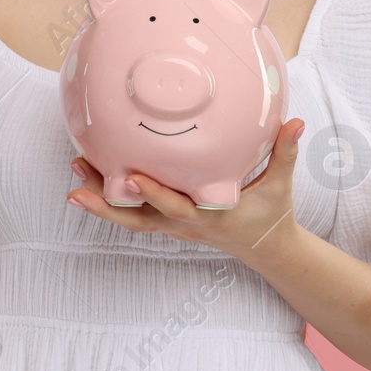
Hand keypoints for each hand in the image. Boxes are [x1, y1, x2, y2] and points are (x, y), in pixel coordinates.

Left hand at [66, 118, 307, 262]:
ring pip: (129, 220)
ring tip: (74, 176)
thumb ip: (285, 152)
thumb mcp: (281, 184)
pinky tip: (90, 181)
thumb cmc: (273, 213)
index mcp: (210, 216)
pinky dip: (111, 202)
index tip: (129, 177)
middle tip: (76, 184)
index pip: (176, 207)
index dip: (152, 195)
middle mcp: (186, 225)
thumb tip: (296, 122)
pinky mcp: (168, 225)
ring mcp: (174, 228)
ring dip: (100, 201)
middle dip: (106, 205)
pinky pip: (134, 216)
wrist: (268, 249)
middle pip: (137, 220)